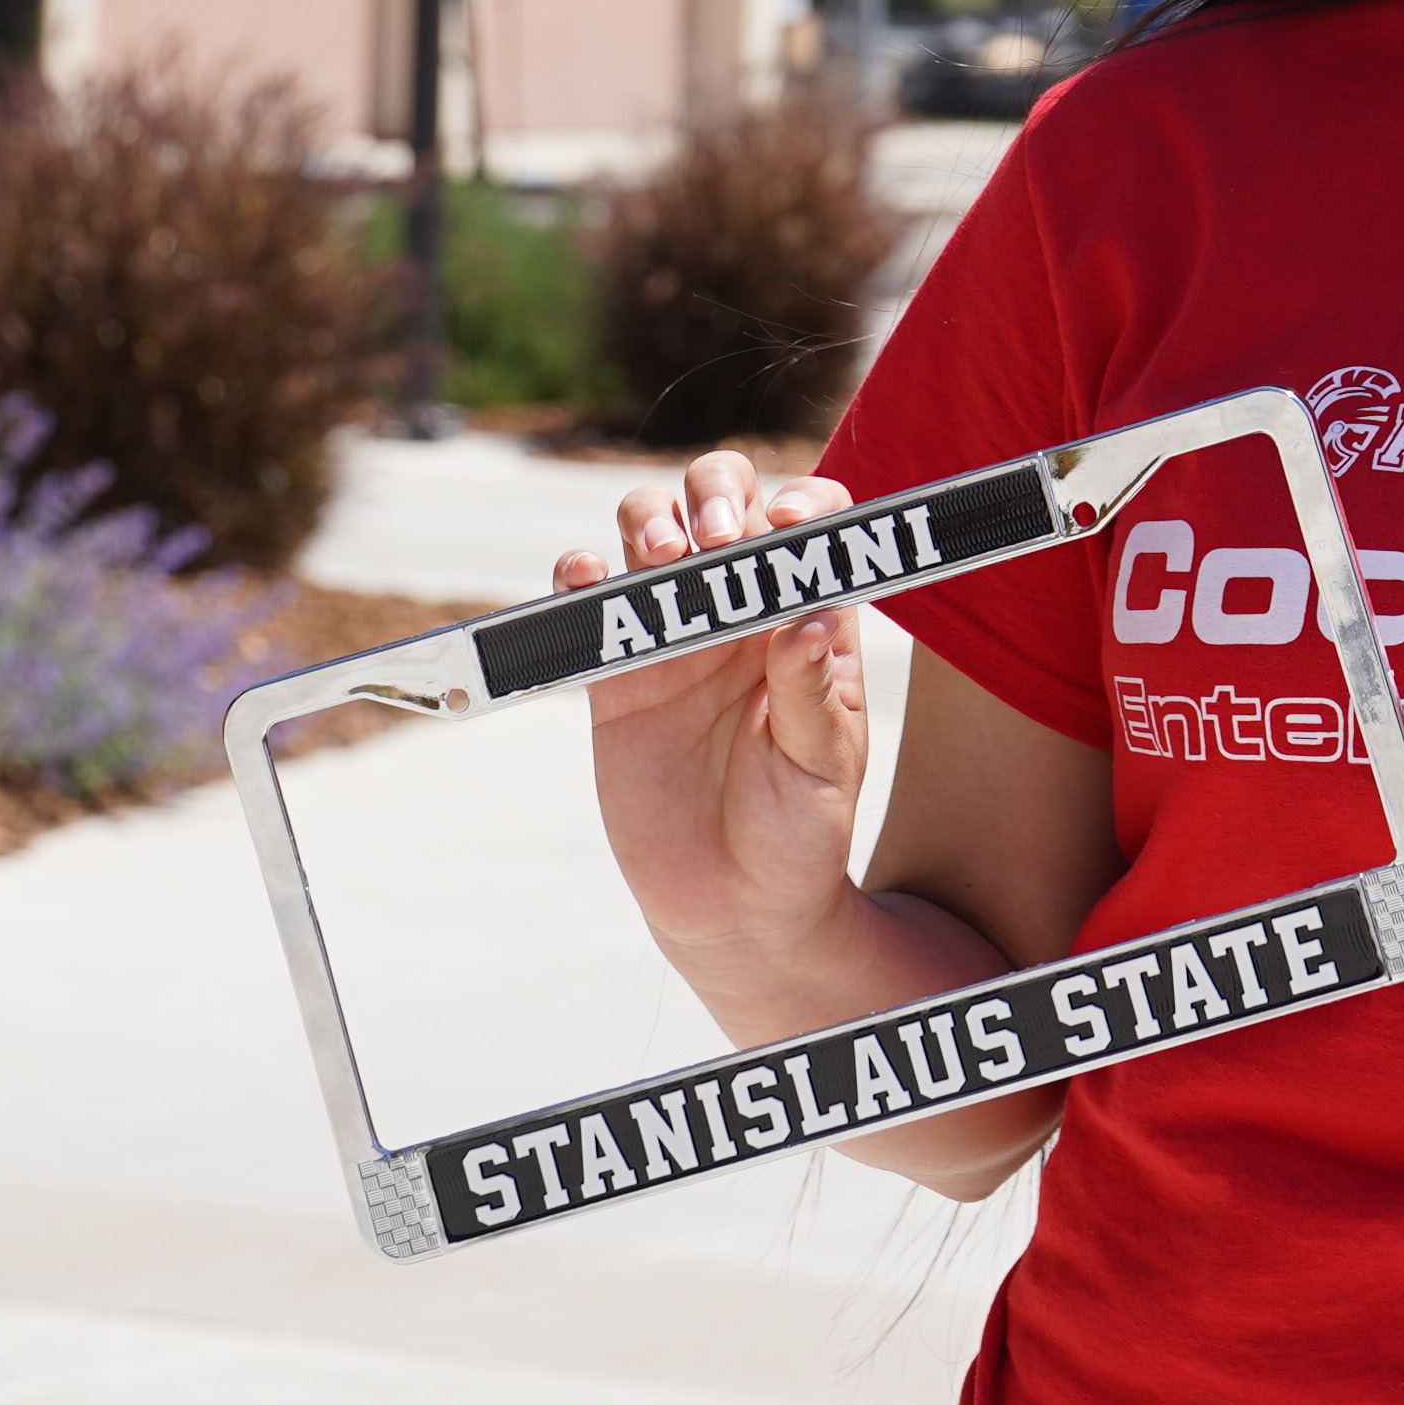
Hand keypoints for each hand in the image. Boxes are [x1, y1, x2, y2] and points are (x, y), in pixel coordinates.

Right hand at [567, 448, 870, 989]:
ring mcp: (674, 635)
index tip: (790, 527)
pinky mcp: (615, 676)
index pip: (810, 523)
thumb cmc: (799, 832)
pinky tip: (589, 580)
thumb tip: (810, 620)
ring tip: (661, 555)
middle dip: (715, 495)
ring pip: (652, 528)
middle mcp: (741, 610)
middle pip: (724, 500)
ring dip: (650, 518)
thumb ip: (811, 692)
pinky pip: (588, 602)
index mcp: (807, 618)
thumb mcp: (824, 766)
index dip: (803, 503)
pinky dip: (579, 574)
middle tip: (716, 541)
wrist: (733, 909)